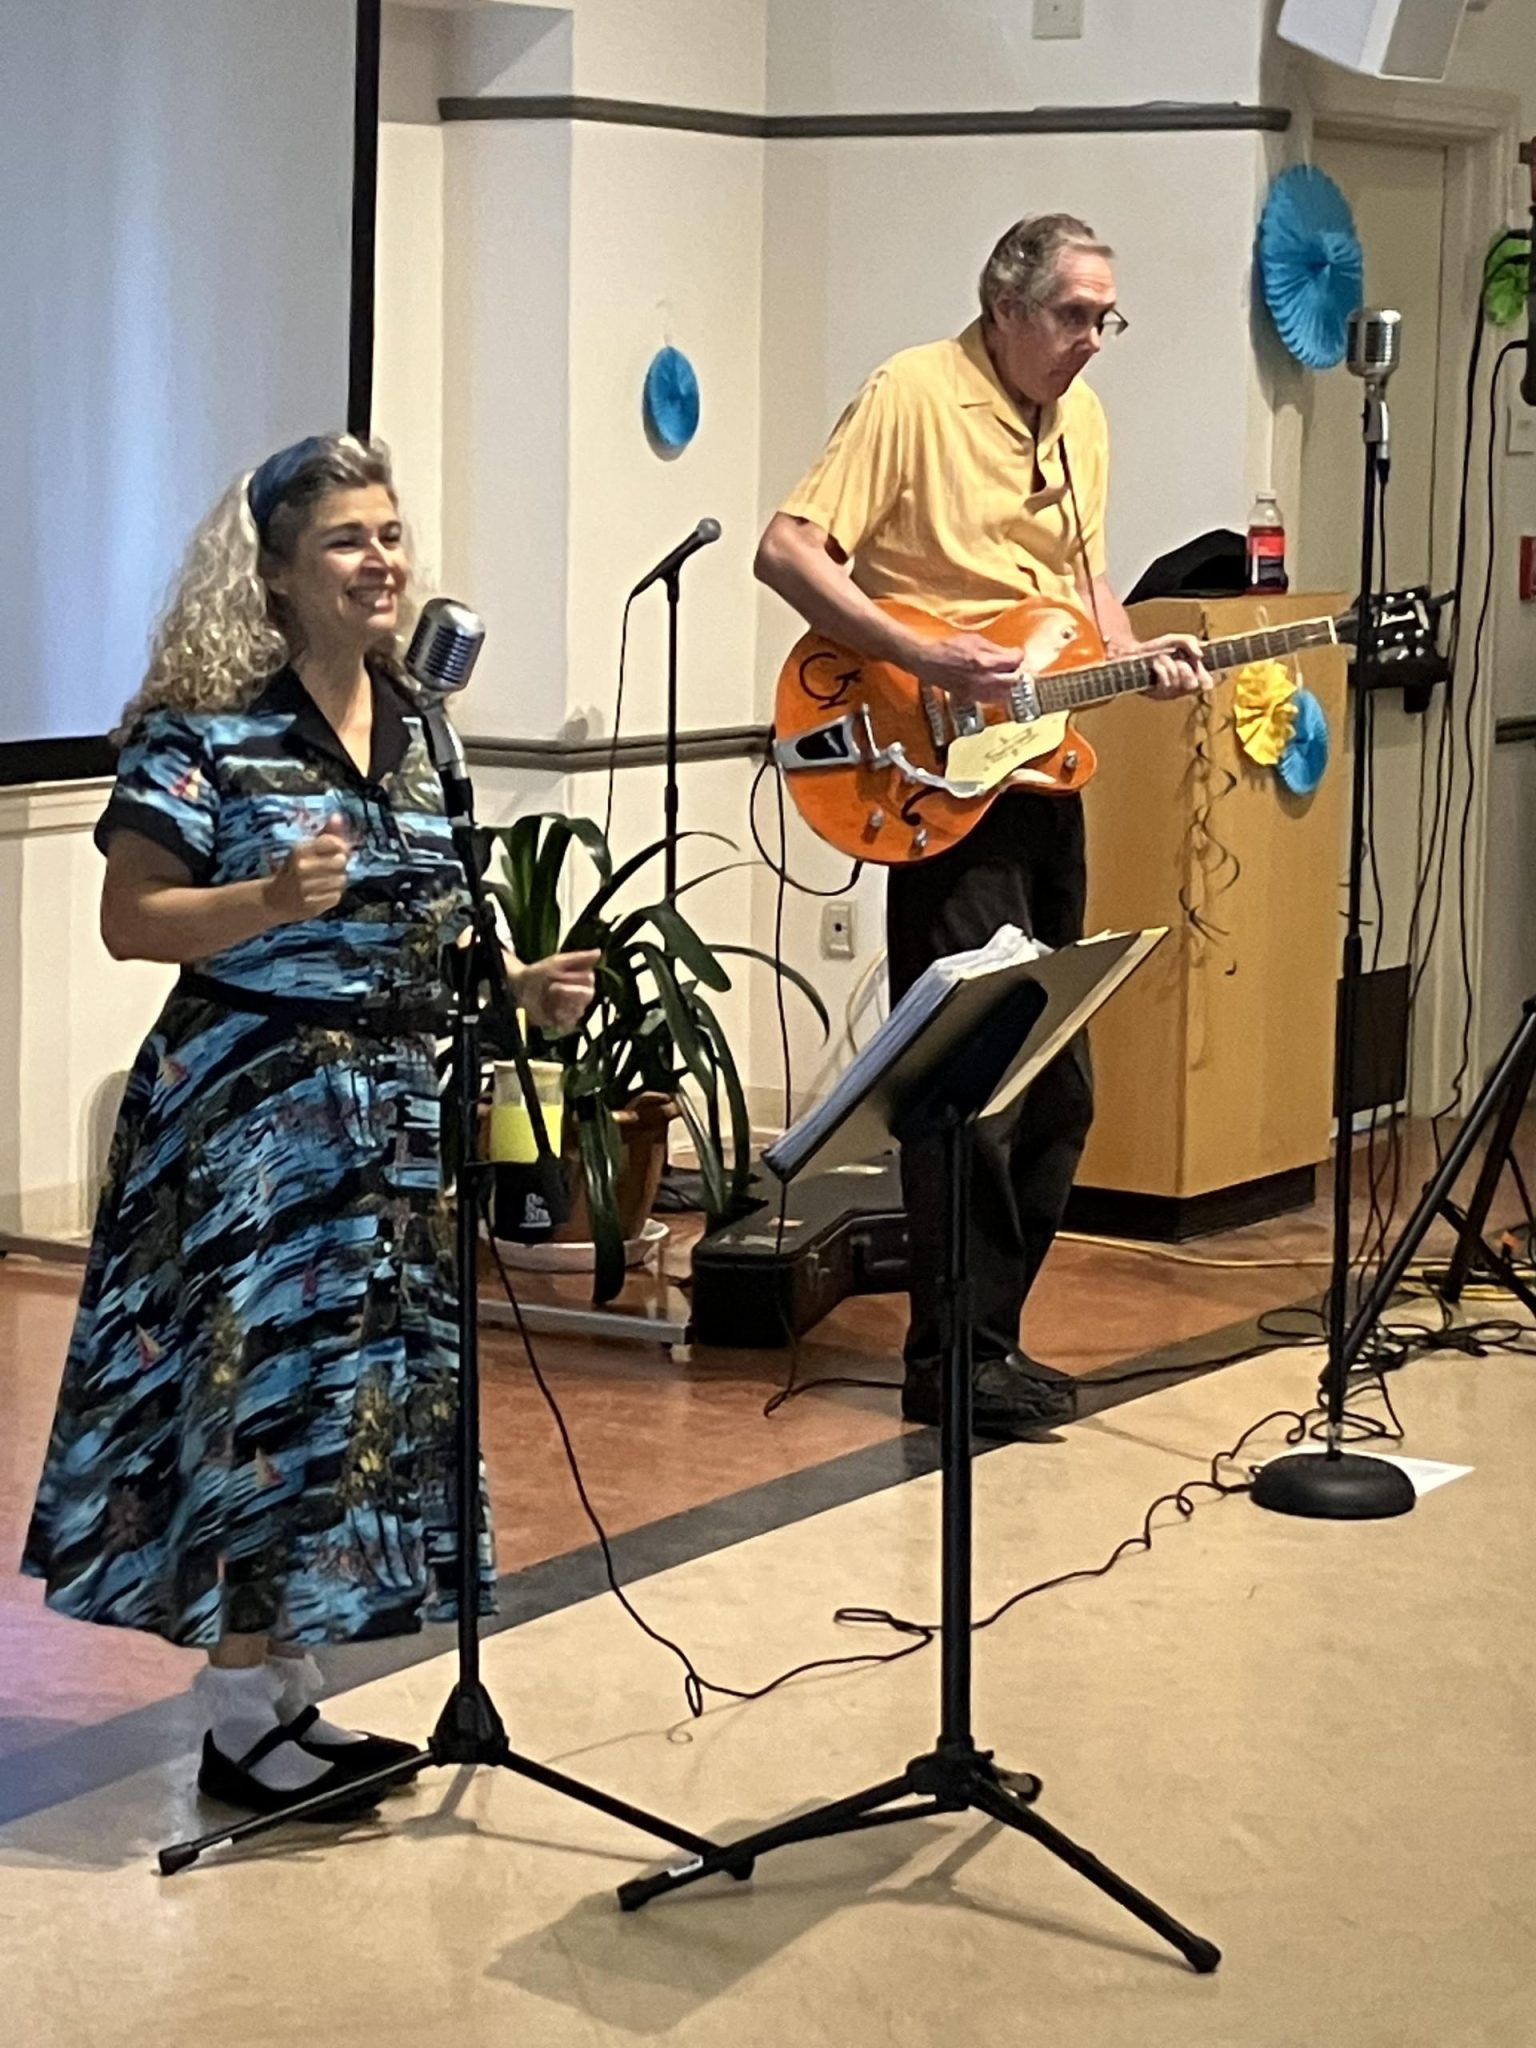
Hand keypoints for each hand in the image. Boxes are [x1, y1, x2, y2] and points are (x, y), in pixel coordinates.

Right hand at [264, 812, 351, 923]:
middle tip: (332, 868)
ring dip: (337, 881)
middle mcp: (301, 868)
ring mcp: (305, 888)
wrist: (273, 900)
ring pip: (341, 880)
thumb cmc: (294, 870)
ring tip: (326, 881)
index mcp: (299, 850)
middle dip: (339, 864)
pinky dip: (332, 895)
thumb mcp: (304, 849)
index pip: (332, 842)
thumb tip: (338, 816)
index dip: (341, 846)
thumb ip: (324, 833)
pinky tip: (322, 893)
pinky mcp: (311, 905)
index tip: (338, 850)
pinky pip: (336, 897)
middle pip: (340, 861)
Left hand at [515, 949, 599, 1034]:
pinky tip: (551, 1012)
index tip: (557, 975)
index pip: (589, 980)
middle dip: (567, 991)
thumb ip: (579, 957)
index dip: (572, 978)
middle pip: (587, 995)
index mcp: (584, 979)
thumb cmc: (539, 972)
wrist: (520, 989)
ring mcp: (575, 1010)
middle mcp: (583, 995)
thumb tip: (599, 952)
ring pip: (579, 1010)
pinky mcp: (565, 1022)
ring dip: (561, 1003)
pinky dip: (559, 1018)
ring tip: (549, 998)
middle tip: (551, 987)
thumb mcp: (557, 962)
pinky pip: (570, 1024)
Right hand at [904, 630, 1024, 703]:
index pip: (1015, 661)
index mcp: (984, 661)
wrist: (926, 660)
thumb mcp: (973, 639)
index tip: (1017, 653)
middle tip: (1015, 667)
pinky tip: (995, 687)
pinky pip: (991, 700)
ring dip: (1009, 687)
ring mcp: (976, 691)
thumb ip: (994, 648)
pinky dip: (997, 695)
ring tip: (1007, 678)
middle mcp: (983, 679)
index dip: (1019, 656)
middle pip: (1014, 682)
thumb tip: (1010, 653)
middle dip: (1017, 673)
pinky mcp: (969, 697)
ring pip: (1004, 695)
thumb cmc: (946, 646)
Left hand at [1116, 633, 1212, 699]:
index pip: (1207, 683)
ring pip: (1177, 680)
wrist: (1134, 654)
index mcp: (1192, 675)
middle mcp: (1183, 688)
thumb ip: (1190, 642)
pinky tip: (1154, 664)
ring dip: (1168, 664)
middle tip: (1177, 661)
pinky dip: (1160, 668)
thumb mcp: (1175, 640)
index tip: (1199, 667)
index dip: (1205, 677)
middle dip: (1185, 669)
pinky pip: (1166, 682)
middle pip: (1194, 684)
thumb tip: (1200, 655)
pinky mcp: (1158, 695)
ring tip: (1160, 658)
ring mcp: (1170, 693)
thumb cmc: (1156, 648)